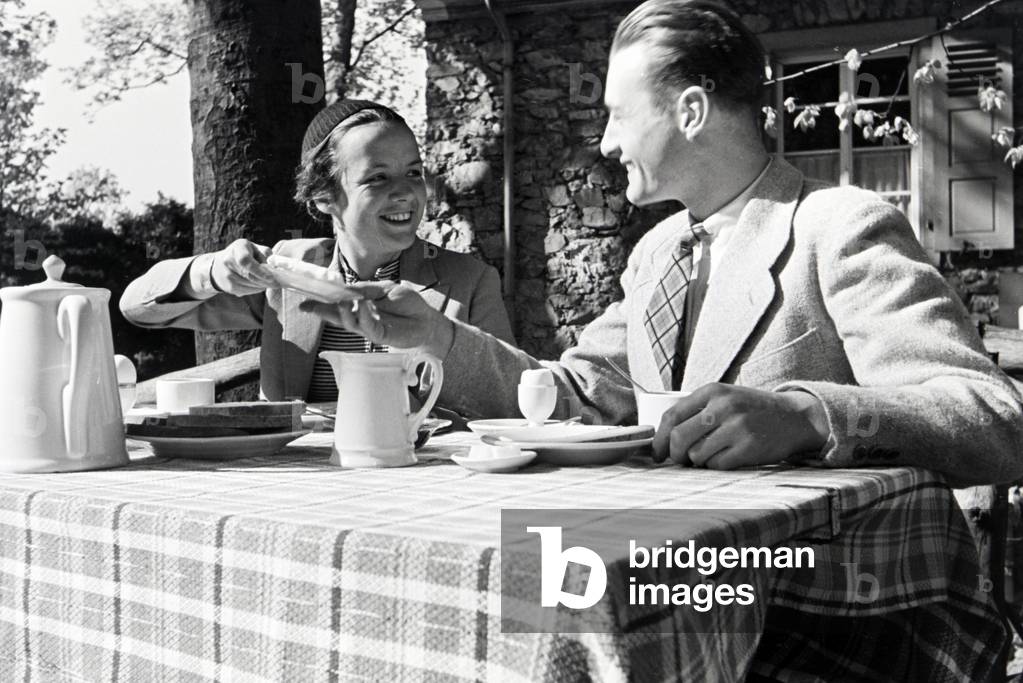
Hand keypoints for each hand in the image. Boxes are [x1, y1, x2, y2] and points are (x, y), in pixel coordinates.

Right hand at [210, 239, 275, 295]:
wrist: (218, 265)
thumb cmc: (242, 254)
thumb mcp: (254, 248)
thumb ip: (265, 253)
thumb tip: (273, 265)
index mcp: (237, 248)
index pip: (246, 261)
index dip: (259, 271)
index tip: (271, 277)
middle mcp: (228, 261)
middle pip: (249, 276)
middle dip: (265, 281)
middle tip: (277, 283)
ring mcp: (227, 275)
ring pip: (250, 285)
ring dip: (262, 286)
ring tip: (268, 283)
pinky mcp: (228, 287)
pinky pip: (246, 291)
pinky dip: (256, 289)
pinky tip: (259, 284)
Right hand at [299, 281, 453, 354]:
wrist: (427, 318)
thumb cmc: (406, 303)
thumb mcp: (384, 289)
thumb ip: (366, 288)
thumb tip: (346, 288)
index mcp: (359, 306)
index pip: (336, 305)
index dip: (320, 305)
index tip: (303, 303)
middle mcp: (361, 319)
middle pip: (337, 317)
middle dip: (322, 312)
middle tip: (311, 306)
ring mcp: (370, 328)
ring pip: (350, 324)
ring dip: (345, 313)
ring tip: (343, 301)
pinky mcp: (381, 336)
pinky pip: (368, 327)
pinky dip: (365, 315)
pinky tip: (364, 305)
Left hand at [651, 384, 828, 468]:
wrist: (794, 417)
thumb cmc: (752, 411)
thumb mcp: (725, 398)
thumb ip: (696, 412)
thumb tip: (663, 439)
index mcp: (712, 391)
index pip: (672, 416)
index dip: (659, 439)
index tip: (657, 453)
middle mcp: (723, 406)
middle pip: (679, 438)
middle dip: (675, 455)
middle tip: (682, 460)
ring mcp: (737, 426)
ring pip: (696, 455)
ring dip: (699, 461)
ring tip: (714, 453)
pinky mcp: (749, 447)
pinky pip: (717, 465)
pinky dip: (717, 466)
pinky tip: (729, 457)